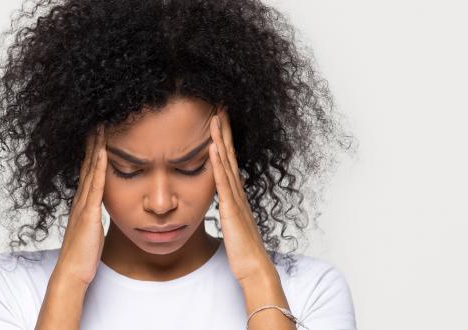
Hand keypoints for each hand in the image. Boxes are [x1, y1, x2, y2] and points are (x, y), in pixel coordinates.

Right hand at [55, 124, 107, 285]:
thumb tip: (98, 208)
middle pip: (87, 163)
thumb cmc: (83, 253)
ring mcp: (83, 204)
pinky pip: (95, 186)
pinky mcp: (88, 213)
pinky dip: (98, 167)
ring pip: (90, 169)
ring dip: (96, 147)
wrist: (73, 271)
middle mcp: (81, 198)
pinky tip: (103, 152)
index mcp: (83, 202)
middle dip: (93, 141)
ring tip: (101, 126)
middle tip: (99, 119)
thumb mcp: (91, 228)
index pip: (89, 169)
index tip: (99, 131)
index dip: (93, 150)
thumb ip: (93, 215)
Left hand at [208, 107, 275, 282]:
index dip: (224, 137)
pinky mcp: (231, 209)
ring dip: (220, 138)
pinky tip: (212, 147)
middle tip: (219, 105)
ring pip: (226, 162)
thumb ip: (228, 207)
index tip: (218, 117)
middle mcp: (238, 191)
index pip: (229, 158)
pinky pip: (223, 182)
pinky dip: (217, 163)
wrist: (255, 268)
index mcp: (236, 193)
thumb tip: (222, 197)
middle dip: (224, 129)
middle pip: (230, 153)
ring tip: (214, 116)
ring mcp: (236, 198)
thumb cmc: (244, 248)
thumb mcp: (233, 222)